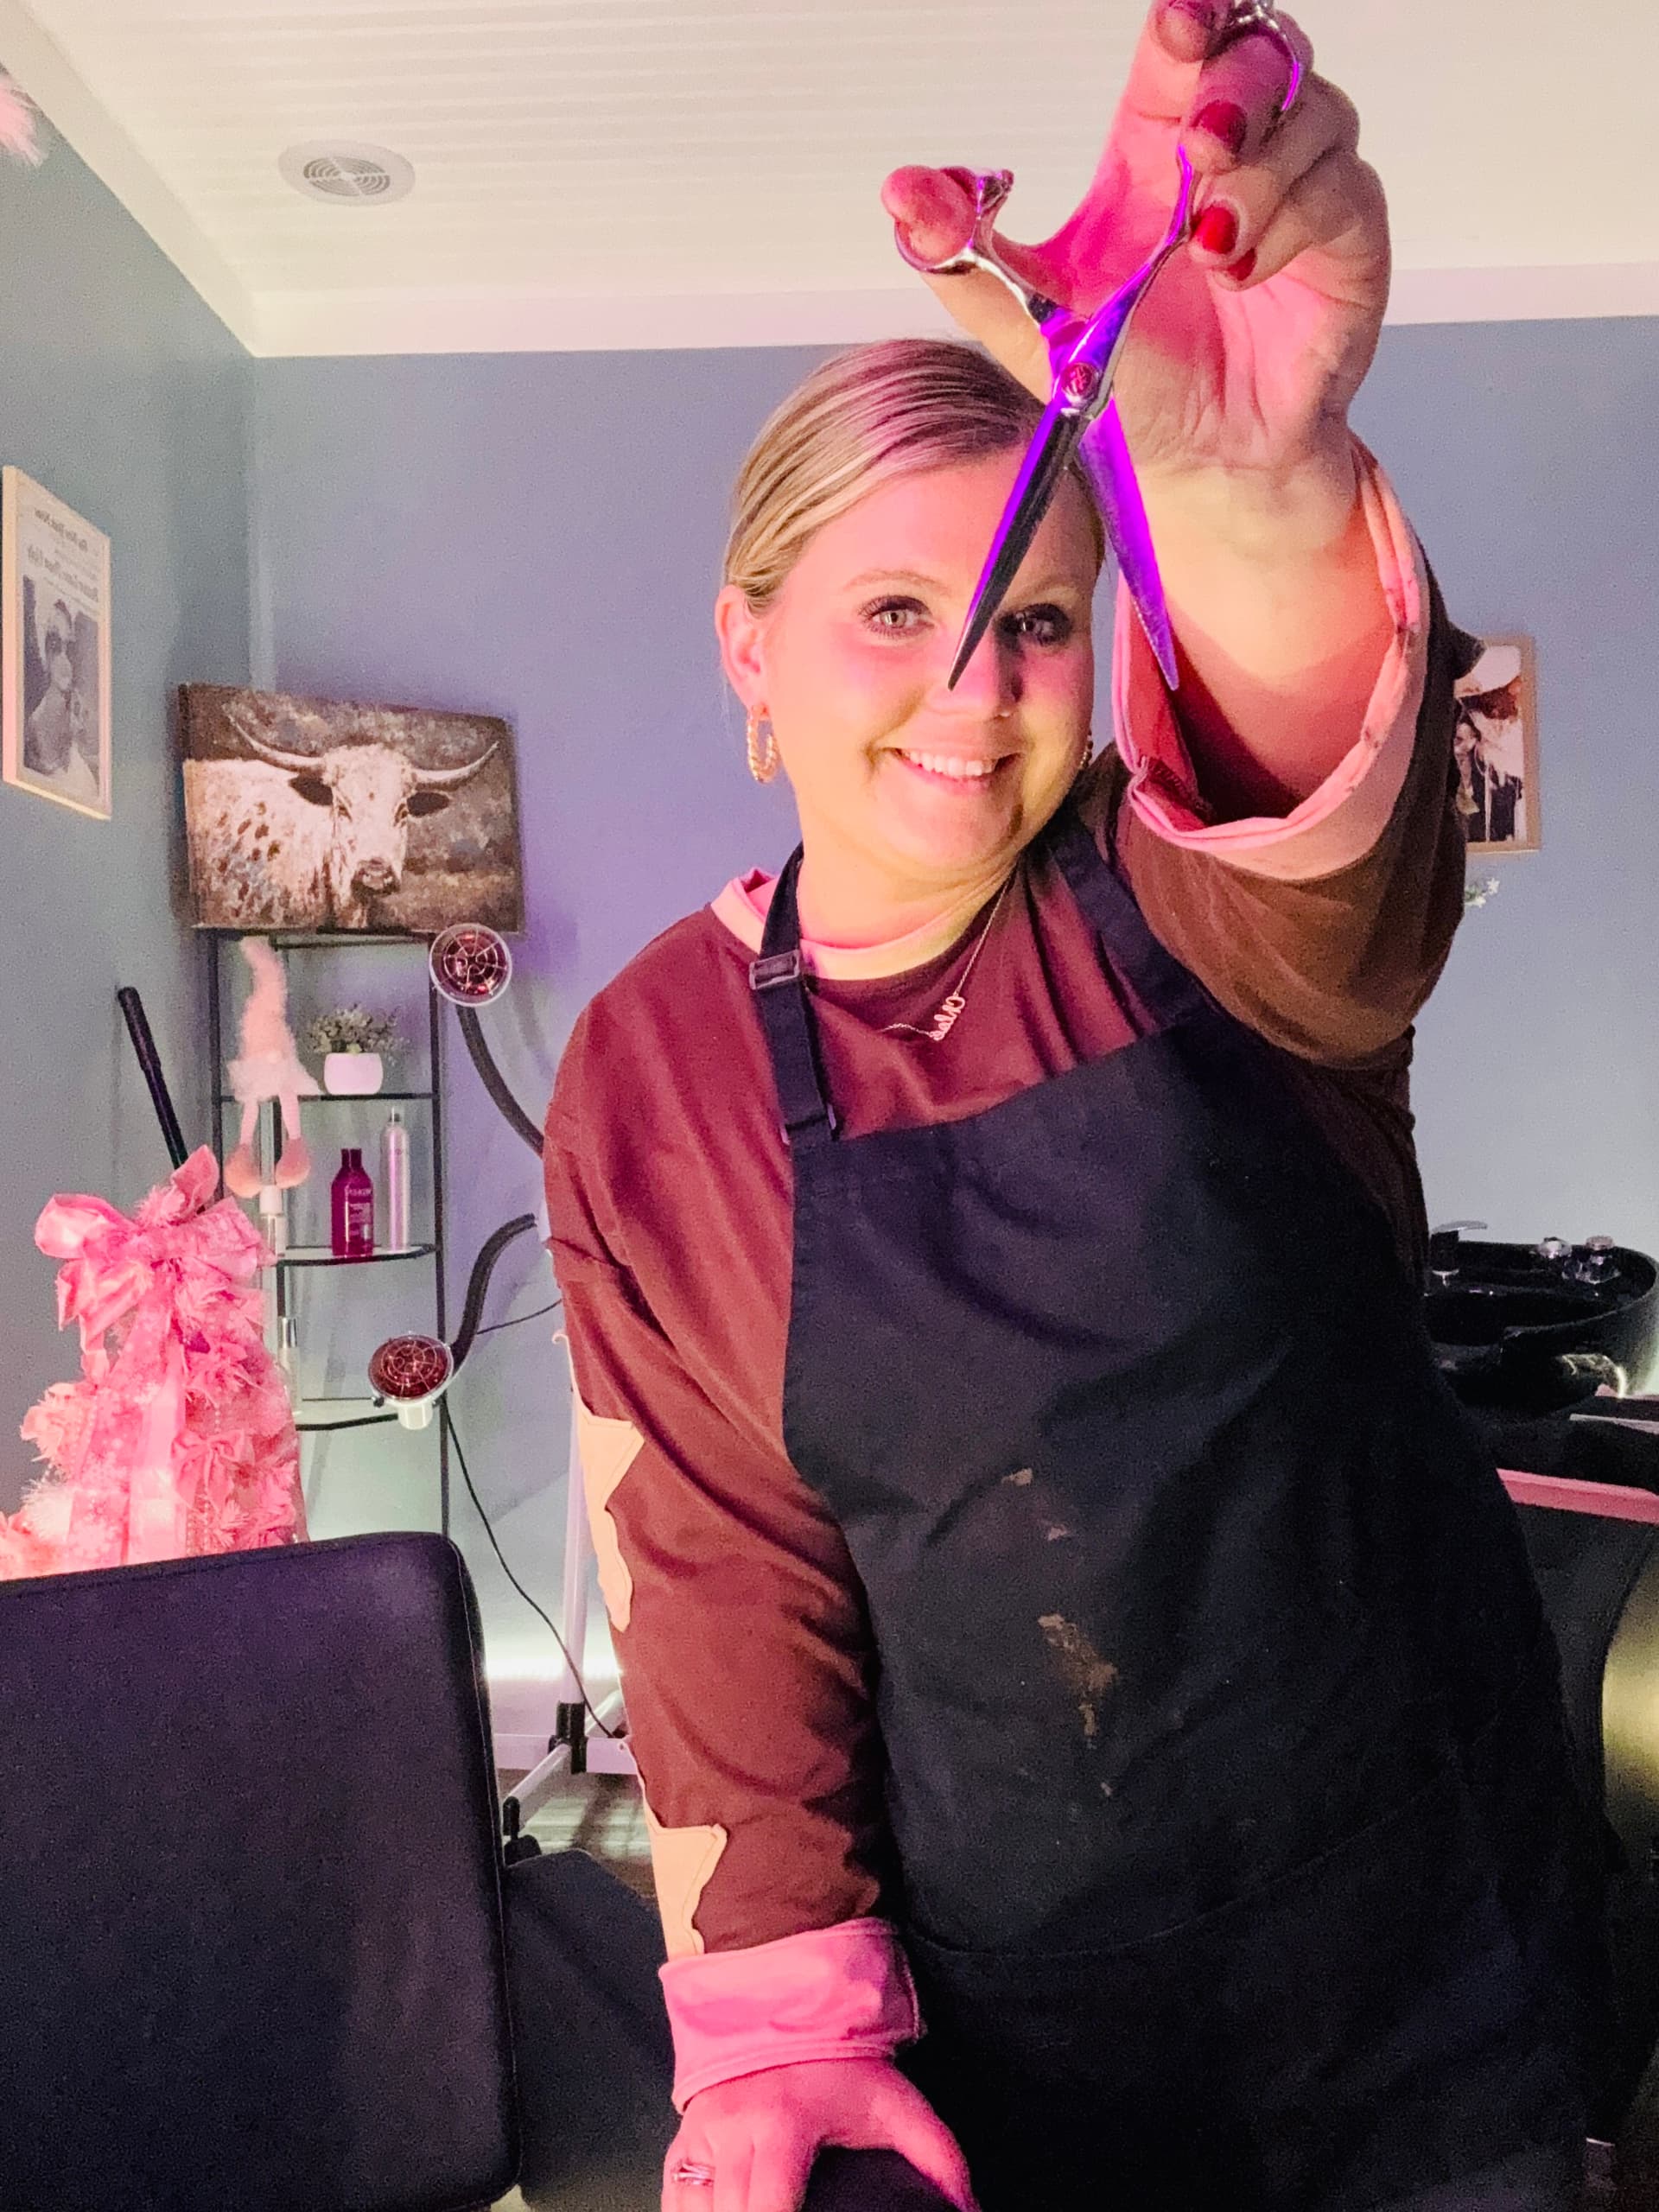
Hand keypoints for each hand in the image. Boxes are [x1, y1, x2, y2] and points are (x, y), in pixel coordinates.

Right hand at [664, 2057, 977, 2211]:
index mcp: (783, 2125)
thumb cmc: (838, 2055)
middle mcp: (733, 2131)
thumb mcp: (894, 2101)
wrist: (784, 1993)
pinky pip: (673, 2193)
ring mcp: (702, 2133)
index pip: (769, 2210)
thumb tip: (968, 2210)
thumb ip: (937, 2157)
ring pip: (693, 2208)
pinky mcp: (684, 2135)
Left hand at [882, 0, 1389, 502]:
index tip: (1178, 20)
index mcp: (1156, 150)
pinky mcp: (1348, 240)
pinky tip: (1244, 271)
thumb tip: (903, 193)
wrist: (1197, 466)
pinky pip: (1343, 188)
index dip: (1192, 15)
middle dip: (1240, 77)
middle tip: (1203, 140)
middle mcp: (1235, 156)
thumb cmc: (1127, 387)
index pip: (1186, 42)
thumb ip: (965, 253)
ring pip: (1316, 112)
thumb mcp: (1029, 322)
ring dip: (1263, 167)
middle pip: (1264, 49)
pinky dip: (1293, 221)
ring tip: (1213, 238)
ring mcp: (1300, 193)